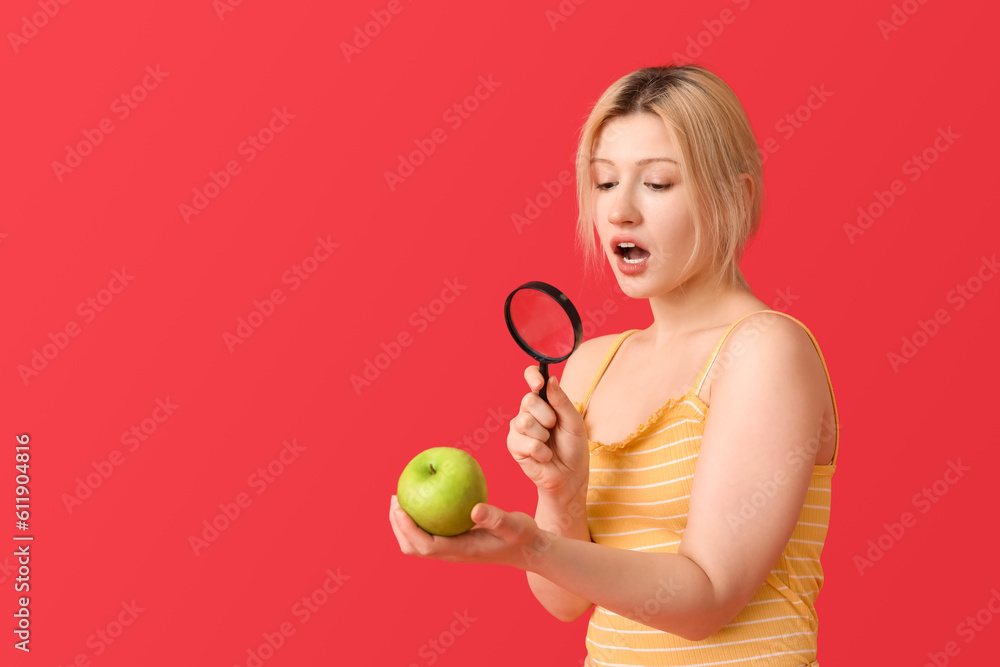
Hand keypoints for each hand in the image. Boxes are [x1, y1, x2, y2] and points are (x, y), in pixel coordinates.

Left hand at [388, 495, 541, 569]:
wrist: (530, 549)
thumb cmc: (523, 537)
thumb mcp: (514, 525)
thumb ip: (496, 518)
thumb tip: (474, 509)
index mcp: (462, 551)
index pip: (425, 545)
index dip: (407, 528)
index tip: (399, 507)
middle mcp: (452, 553)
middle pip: (413, 547)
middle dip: (398, 526)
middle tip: (394, 498)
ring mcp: (453, 549)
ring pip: (418, 542)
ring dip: (405, 524)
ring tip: (402, 497)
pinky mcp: (456, 541)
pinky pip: (430, 531)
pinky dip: (420, 517)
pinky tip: (425, 496)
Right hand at [507, 366, 589, 501]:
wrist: (570, 476)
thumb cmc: (573, 448)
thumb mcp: (574, 422)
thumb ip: (562, 401)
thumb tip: (550, 380)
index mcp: (544, 401)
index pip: (532, 378)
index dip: (532, 376)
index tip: (539, 383)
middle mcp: (528, 411)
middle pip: (528, 400)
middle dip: (547, 416)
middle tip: (554, 428)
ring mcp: (518, 428)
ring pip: (525, 421)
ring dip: (544, 436)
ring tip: (549, 444)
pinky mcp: (514, 446)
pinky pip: (526, 443)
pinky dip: (541, 452)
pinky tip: (544, 456)